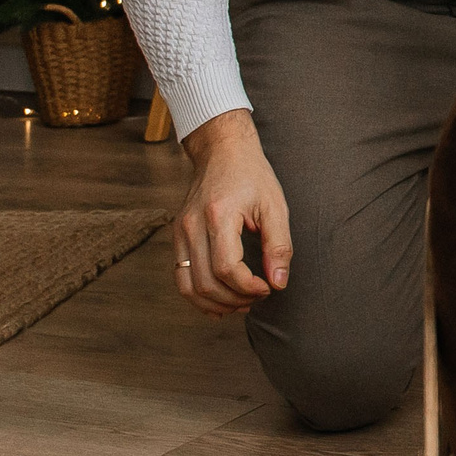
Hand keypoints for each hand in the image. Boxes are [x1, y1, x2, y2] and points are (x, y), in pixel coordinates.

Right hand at [173, 108, 292, 318]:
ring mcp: (180, 232)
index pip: (227, 269)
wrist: (222, 150)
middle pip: (206, 283)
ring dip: (214, 304)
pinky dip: (198, 295)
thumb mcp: (275, 206)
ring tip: (240, 303)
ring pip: (188, 287)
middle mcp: (192, 226)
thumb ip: (279, 245)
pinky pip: (180, 276)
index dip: (248, 288)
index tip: (268, 288)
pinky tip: (220, 300)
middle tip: (258, 297)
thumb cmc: (252, 175)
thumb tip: (278, 282)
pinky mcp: (177, 235)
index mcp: (218, 216)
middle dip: (235, 299)